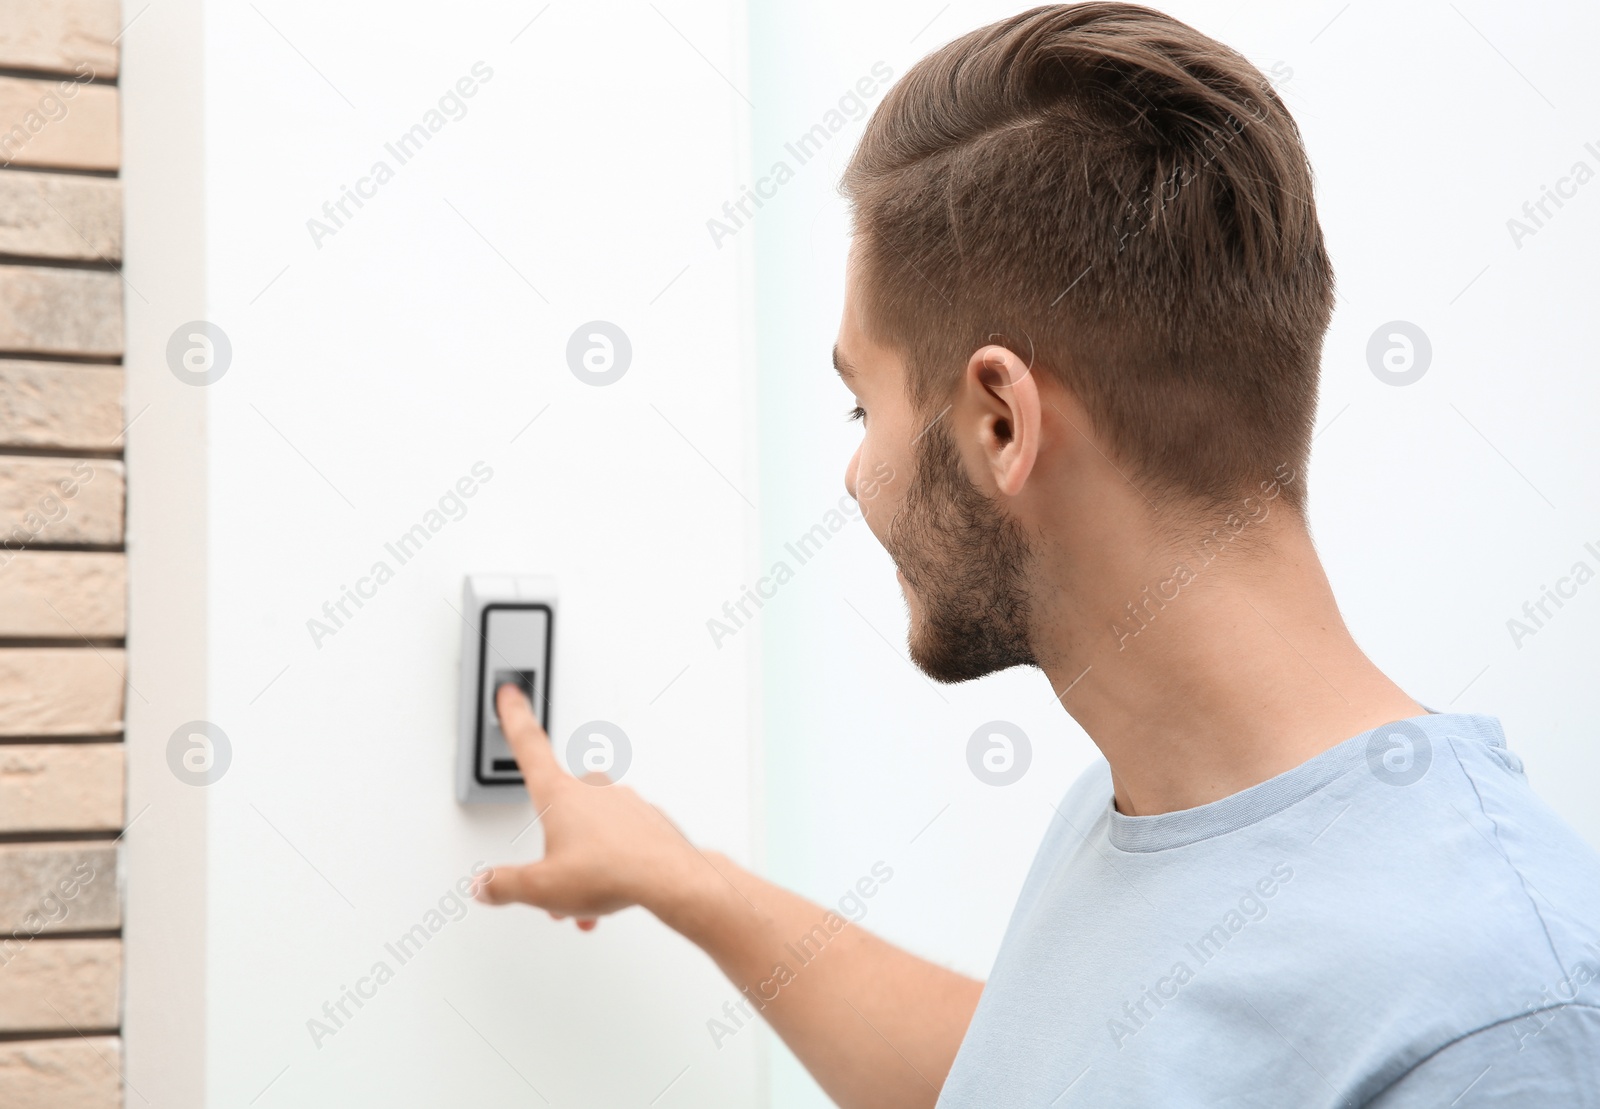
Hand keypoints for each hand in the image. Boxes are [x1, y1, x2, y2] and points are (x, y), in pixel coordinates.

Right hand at [473, 684, 707, 929]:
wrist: (669, 878)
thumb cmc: (611, 872)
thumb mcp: (541, 887)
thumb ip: (505, 884)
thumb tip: (485, 885)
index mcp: (561, 795)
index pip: (529, 747)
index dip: (514, 718)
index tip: (509, 693)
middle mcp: (594, 789)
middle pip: (562, 804)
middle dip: (556, 839)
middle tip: (556, 872)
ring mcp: (625, 802)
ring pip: (594, 828)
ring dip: (586, 859)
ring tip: (587, 897)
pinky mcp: (649, 820)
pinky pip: (622, 839)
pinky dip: (614, 863)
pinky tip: (615, 886)